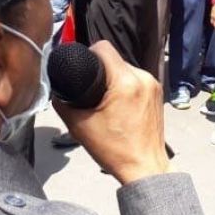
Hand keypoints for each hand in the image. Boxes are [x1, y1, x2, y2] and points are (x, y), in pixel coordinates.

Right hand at [53, 42, 169, 184]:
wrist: (144, 167)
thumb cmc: (114, 150)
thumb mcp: (79, 126)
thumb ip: (63, 104)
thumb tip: (57, 90)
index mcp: (125, 82)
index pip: (103, 47)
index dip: (89, 52)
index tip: (82, 68)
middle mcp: (143, 78)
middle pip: (115, 59)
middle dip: (101, 70)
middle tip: (92, 89)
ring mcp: (153, 84)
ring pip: (126, 68)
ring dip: (115, 78)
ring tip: (106, 98)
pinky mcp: (158, 92)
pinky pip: (137, 78)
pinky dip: (126, 85)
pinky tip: (119, 102)